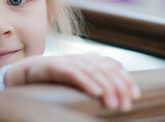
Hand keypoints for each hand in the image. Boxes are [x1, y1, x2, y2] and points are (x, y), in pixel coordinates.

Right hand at [5, 54, 140, 110]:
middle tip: (126, 105)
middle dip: (118, 88)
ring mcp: (69, 62)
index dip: (126, 81)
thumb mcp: (80, 73)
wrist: (29, 70)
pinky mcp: (56, 66)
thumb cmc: (56, 75)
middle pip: (106, 72)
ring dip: (105, 88)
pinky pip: (74, 74)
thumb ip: (97, 69)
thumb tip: (118, 67)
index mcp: (90, 60)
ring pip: (92, 73)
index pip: (113, 69)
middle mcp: (82, 59)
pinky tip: (95, 92)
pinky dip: (86, 82)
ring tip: (114, 103)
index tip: (135, 96)